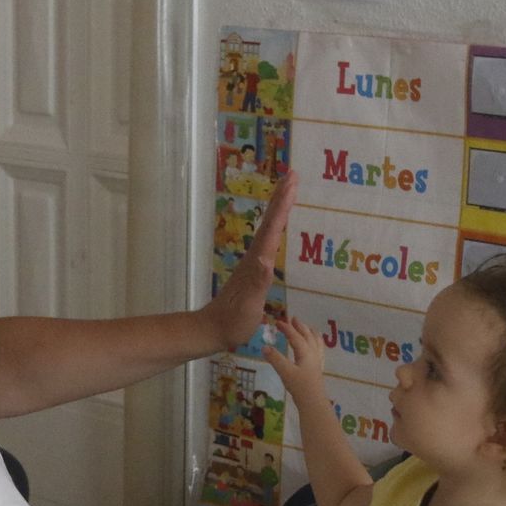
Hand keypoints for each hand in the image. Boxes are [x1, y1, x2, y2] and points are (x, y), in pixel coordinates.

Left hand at [200, 171, 299, 350]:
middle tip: (293, 175)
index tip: (293, 181)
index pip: (272, 228)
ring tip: (289, 192)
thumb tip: (267, 259)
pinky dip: (276, 229)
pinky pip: (269, 242)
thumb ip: (259, 282)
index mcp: (257, 262)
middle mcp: (254, 258)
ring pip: (269, 230)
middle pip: (270, 223)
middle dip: (281, 198)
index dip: (283, 204)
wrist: (212, 330)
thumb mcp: (249, 305)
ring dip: (279, 209)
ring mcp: (253, 264)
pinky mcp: (253, 272)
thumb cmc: (232, 321)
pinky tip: (280, 229)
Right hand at [262, 315, 327, 408]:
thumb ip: (275, 358)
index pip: (295, 336)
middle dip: (300, 327)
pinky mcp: (318, 369)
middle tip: (293, 319)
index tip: (278, 322)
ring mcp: (317, 361)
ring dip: (311, 333)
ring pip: (316, 342)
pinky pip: (319, 351)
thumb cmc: (299, 386)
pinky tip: (315, 348)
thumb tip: (264, 347)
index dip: (287, 328)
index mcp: (305, 352)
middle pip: (307, 336)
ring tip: (309, 328)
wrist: (313, 402)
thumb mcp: (285, 371)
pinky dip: (317, 345)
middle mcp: (313, 354)